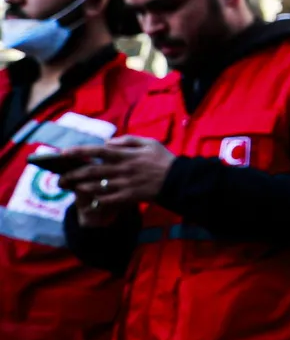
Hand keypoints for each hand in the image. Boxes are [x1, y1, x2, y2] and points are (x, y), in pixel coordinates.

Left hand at [44, 135, 177, 216]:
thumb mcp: (149, 142)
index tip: (64, 152)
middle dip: (73, 175)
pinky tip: (90, 198)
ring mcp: (125, 184)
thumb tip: (108, 142)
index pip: (98, 151)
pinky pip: (108, 199)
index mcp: (126, 155)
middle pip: (92, 171)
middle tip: (61, 178)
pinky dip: (97, 199)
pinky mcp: (129, 196)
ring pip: (97, 187)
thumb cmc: (163, 160)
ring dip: (81, 187)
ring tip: (72, 187)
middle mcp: (122, 169)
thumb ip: (128, 140)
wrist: (178, 180)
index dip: (79, 151)